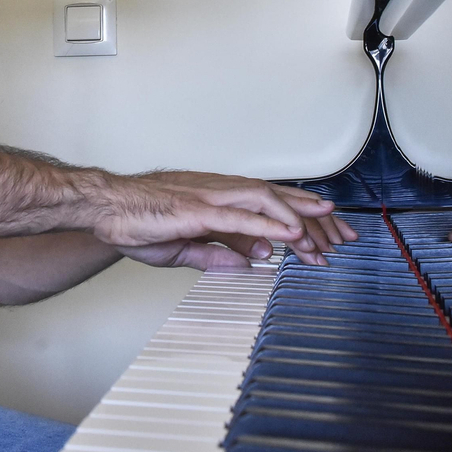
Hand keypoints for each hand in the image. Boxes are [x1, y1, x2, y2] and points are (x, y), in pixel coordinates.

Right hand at [101, 171, 356, 268]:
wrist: (106, 208)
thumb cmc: (138, 221)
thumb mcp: (186, 246)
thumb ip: (219, 253)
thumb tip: (252, 260)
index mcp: (220, 198)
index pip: (273, 204)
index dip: (305, 219)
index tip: (328, 237)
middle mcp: (221, 191)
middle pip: (280, 198)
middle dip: (316, 218)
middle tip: (345, 236)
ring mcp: (210, 197)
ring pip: (267, 200)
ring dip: (299, 220)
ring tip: (325, 236)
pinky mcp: (197, 209)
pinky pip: (240, 216)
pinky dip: (268, 224)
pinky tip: (289, 236)